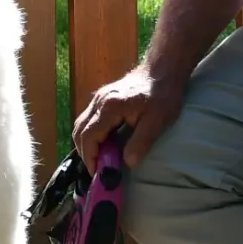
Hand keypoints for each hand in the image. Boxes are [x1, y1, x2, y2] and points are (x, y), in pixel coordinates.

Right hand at [72, 63, 187, 169]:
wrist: (163, 69)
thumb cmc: (163, 95)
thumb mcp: (157, 121)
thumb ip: (141, 142)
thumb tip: (128, 164)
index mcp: (110, 107)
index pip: (89, 136)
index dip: (90, 157)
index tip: (97, 174)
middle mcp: (98, 101)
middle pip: (79, 131)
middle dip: (85, 153)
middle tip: (98, 170)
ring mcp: (98, 98)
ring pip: (81, 125)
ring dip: (86, 144)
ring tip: (100, 160)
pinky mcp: (102, 98)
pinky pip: (88, 120)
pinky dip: (90, 135)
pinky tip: (104, 144)